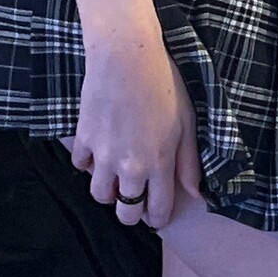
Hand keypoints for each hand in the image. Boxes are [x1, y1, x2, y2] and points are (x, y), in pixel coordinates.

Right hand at [62, 34, 204, 230]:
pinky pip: (81, 166)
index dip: (158, 219)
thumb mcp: (187, 122)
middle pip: (125, 214)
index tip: (157, 216)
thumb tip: (196, 193)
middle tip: (135, 199)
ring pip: (100, 195)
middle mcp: (130, 167)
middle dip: (132, 213)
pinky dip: (88, 164)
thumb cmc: (163, 83)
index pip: (157, 211)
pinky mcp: (83, 138)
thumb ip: (190, 161)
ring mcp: (103, 155)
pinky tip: (98, 150)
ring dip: (109, 190)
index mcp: (159, 164)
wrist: (126, 56)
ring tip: (116, 175)